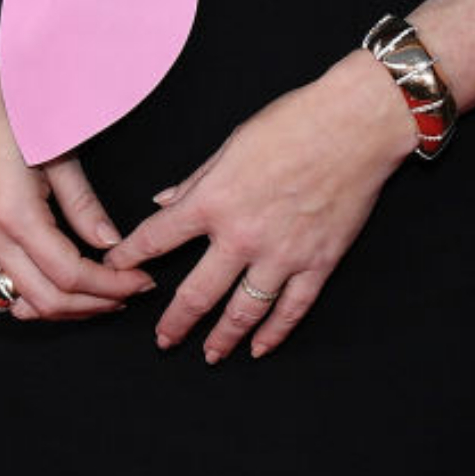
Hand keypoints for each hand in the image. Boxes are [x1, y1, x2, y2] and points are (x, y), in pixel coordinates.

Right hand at [0, 63, 153, 320]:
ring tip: (102, 295)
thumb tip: (110, 242)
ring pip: (21, 300)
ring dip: (64, 306)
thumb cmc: (8, 114)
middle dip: (92, 305)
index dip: (109, 285)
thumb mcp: (58, 155)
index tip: (139, 281)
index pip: (69, 274)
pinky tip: (62, 285)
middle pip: (45, 299)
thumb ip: (83, 205)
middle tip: (128, 294)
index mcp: (14, 215)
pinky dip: (35, 295)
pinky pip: (0, 285)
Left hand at [105, 51, 414, 361]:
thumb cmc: (297, 121)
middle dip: (174, 322)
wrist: (358, 123)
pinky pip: (292, 308)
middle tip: (164, 340)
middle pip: (195, 294)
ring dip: (221, 339)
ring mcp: (282, 254)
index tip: (116, 268)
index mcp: (215, 201)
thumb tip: (164, 203)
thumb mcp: (234, 142)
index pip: (157, 239)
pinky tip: (259, 347)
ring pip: (242, 312)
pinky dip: (274, 333)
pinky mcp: (319, 261)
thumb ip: (197, 180)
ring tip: (209, 354)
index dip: (130, 256)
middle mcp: (243, 235)